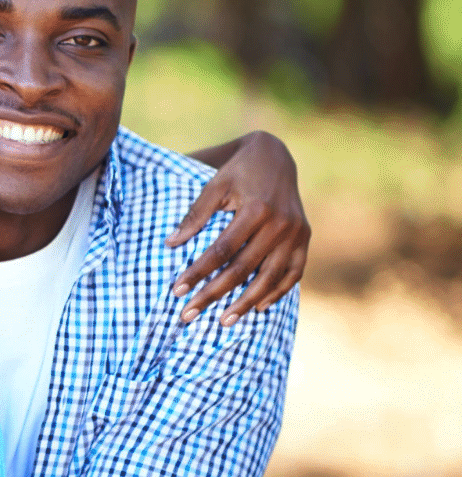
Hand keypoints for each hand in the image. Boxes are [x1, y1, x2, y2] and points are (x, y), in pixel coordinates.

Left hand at [168, 133, 308, 324]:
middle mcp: (281, 224)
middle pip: (244, 268)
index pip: (221, 250)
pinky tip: (258, 307)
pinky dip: (277, 292)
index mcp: (256, 209)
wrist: (275, 156)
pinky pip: (293, 272)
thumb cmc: (237, 170)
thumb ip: (195, 214)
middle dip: (215, 294)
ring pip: (270, 277)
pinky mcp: (305, 238)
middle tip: (190, 314)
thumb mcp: (214, 184)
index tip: (177, 290)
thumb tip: (171, 244)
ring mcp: (296, 233)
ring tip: (223, 321)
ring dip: (246, 302)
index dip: (198, 272)